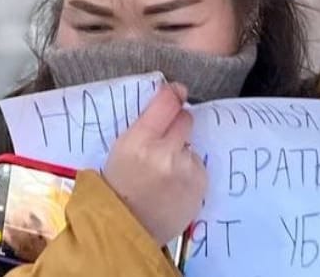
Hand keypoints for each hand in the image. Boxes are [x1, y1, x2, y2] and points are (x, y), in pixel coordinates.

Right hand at [102, 83, 205, 244]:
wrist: (125, 228)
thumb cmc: (119, 185)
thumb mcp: (122, 147)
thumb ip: (146, 124)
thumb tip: (172, 97)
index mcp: (140, 141)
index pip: (167, 103)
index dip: (173, 94)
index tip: (176, 92)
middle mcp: (167, 153)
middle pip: (185, 119)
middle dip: (178, 124)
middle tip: (166, 138)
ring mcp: (186, 170)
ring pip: (191, 145)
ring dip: (182, 152)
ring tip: (164, 172)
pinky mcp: (200, 186)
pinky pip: (198, 167)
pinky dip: (189, 172)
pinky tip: (173, 186)